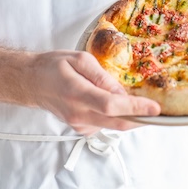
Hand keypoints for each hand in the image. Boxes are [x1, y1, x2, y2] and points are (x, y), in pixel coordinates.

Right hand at [26, 50, 159, 133]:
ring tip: (130, 100)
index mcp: (77, 93)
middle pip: (117, 123)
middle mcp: (78, 114)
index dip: (135, 108)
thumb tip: (121, 92)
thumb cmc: (52, 67)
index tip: (154, 108)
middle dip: (140, 118)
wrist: (32, 83)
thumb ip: (102, 76)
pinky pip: (105, 124)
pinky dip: (114, 116)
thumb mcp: (79, 59)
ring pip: (113, 125)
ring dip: (127, 115)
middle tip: (156, 110)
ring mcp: (79, 124)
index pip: (112, 106)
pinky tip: (109, 102)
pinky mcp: (81, 129)